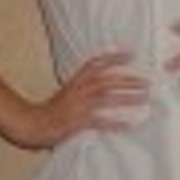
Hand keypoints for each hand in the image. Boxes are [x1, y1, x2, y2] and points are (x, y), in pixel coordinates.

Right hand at [16, 51, 149, 149]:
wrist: (31, 123)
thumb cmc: (50, 110)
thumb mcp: (67, 92)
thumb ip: (83, 86)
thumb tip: (102, 84)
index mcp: (75, 81)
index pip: (95, 64)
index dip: (114, 57)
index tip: (131, 54)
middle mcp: (78, 91)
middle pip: (107, 81)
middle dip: (128, 80)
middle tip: (148, 82)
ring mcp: (78, 106)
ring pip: (107, 98)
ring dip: (127, 97)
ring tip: (145, 98)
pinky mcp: (78, 122)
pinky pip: (101, 122)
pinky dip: (117, 123)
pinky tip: (132, 125)